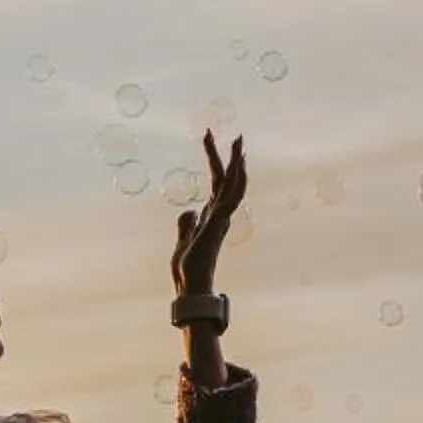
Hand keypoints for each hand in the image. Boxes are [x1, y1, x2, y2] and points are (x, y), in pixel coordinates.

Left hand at [171, 132, 247, 299]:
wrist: (190, 286)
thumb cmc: (187, 269)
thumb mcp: (183, 240)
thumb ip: (186, 224)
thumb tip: (190, 210)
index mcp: (213, 217)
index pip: (218, 184)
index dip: (216, 163)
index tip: (213, 142)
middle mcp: (221, 216)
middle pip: (228, 181)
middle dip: (231, 158)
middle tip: (236, 136)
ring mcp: (221, 220)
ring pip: (234, 186)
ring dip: (237, 165)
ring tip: (239, 143)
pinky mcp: (217, 225)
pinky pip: (230, 200)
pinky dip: (236, 183)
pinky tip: (238, 167)